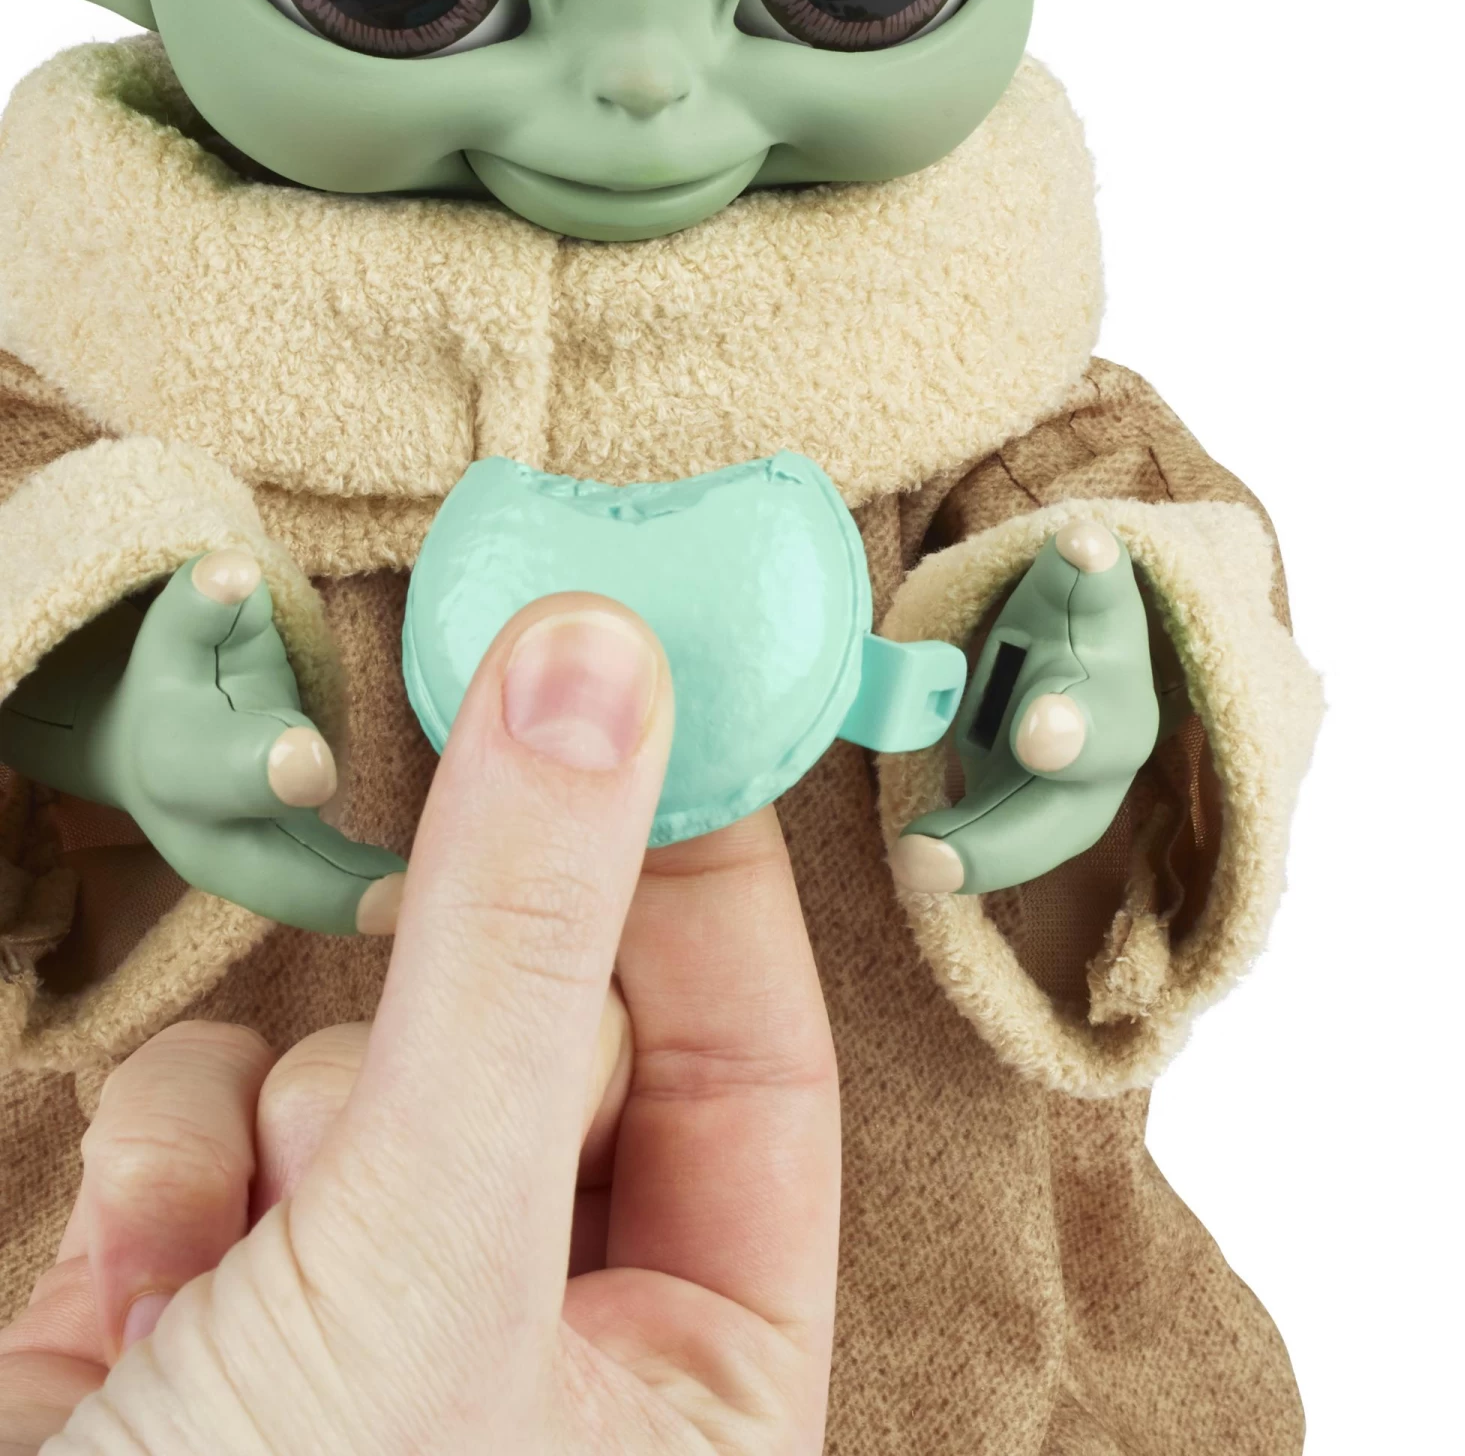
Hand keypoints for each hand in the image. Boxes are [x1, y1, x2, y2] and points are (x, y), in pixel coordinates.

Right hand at [0, 594, 839, 1453]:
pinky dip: (171, 1162)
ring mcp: (372, 1303)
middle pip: (557, 1033)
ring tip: (253, 1245)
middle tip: (448, 857)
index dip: (707, 871)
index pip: (753, 1052)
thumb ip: (515, 948)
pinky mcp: (203, 1298)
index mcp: (702, 1371)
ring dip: (304, 1108)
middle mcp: (552, 1332)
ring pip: (377, 1060)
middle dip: (473, 982)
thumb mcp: (433, 1253)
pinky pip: (218, 1120)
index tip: (661, 696)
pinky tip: (135, 1287)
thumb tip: (599, 670)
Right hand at [891, 519, 1159, 893]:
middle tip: (1041, 739)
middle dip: (1064, 747)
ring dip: (1087, 632)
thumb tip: (888, 850)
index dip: (975, 855)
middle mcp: (1100, 741)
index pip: (1022, 834)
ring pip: (1106, 669)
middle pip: (1094, 753)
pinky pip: (1105, 585)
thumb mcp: (979, 787)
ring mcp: (1106, 669)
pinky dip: (1094, 565)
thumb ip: (945, 819)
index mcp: (1056, 801)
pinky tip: (1079, 541)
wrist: (1080, 658)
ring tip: (1073, 594)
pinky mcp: (1103, 604)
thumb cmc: (1008, 737)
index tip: (914, 862)